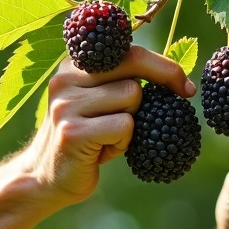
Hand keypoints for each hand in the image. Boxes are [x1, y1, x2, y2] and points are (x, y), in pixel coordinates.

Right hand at [18, 46, 194, 206]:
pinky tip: (104, 151)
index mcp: (72, 66)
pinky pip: (124, 126)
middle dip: (165, 77)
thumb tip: (173, 72)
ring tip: (111, 137)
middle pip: (133, 63)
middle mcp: (65, 78)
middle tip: (184, 93)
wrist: (44, 179)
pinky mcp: (72, 131)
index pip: (125, 50)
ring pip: (132, 95)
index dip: (161, 62)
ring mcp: (66, 104)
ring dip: (134, 121)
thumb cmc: (85, 141)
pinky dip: (124, 142)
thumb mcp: (98, 103)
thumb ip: (120, 82)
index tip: (183, 82)